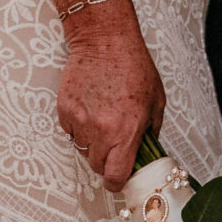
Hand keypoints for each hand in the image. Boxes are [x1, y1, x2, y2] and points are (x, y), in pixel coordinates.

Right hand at [57, 5, 166, 189]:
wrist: (104, 40)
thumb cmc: (133, 66)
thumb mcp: (156, 100)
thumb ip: (151, 131)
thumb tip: (146, 151)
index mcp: (127, 131)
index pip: (116, 176)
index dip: (117, 182)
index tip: (118, 178)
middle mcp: (102, 130)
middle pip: (97, 166)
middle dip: (106, 160)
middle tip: (113, 142)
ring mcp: (80, 120)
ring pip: (83, 149)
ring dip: (92, 142)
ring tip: (102, 118)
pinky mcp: (65, 109)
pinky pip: (71, 131)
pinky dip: (79, 126)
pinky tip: (90, 106)